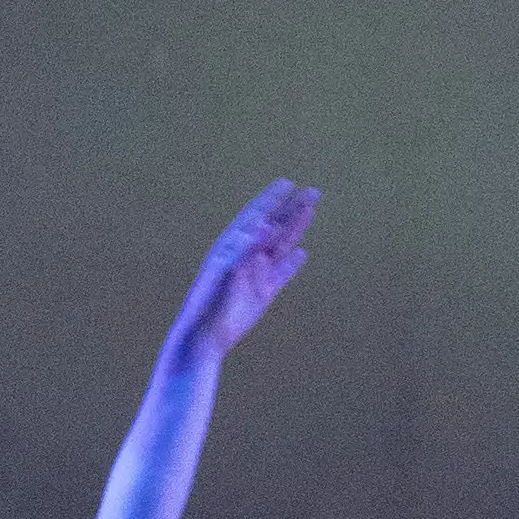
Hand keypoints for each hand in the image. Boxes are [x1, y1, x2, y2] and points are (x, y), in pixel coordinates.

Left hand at [186, 178, 314, 359]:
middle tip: (313, 191)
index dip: (271, 199)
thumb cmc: (210, 302)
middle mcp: (245, 256)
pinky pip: (280, 273)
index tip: (287, 183)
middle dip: (291, 208)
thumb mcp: (227, 272)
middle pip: (273, 226)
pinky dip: (291, 263)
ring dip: (295, 229)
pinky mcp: (262, 293)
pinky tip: (301, 253)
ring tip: (310, 211)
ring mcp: (255, 273)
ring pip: (280, 246)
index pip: (256, 215)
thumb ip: (246, 248)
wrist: (205, 335)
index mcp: (232, 246)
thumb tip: (266, 226)